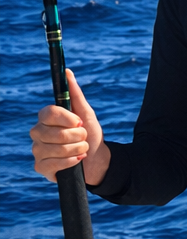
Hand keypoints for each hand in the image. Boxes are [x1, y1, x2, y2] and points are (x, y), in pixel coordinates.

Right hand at [30, 69, 110, 185]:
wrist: (96, 159)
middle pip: (54, 133)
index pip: (48, 113)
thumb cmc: (89, 133)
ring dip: (77, 149)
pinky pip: (54, 164)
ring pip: (56, 149)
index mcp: (46, 117)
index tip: (80, 122)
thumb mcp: (86, 112)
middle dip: (77, 136)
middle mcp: (37, 132)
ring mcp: (37, 150)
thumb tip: (67, 72)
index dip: (66, 118)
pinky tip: (77, 160)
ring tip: (82, 148)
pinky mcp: (41, 167)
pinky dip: (71, 162)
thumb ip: (75, 93)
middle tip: (84, 137)